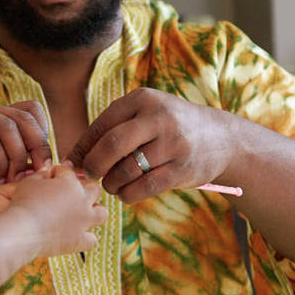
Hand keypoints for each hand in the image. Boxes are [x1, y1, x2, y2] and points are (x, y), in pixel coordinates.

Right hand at [0, 101, 50, 191]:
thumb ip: (20, 164)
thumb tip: (49, 165)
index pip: (31, 110)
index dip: (42, 135)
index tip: (44, 164)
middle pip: (24, 116)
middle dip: (37, 146)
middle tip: (37, 173)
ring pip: (8, 127)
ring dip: (16, 159)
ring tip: (11, 181)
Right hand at [11, 163, 107, 255]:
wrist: (21, 230)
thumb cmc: (23, 203)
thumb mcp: (30, 181)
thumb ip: (42, 174)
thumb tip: (49, 171)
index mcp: (70, 182)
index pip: (68, 172)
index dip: (57, 174)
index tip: (49, 180)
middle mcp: (82, 199)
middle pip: (93, 188)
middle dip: (84, 188)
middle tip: (69, 194)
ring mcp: (84, 220)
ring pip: (102, 213)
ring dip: (94, 212)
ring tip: (81, 214)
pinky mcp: (80, 241)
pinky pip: (92, 240)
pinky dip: (86, 238)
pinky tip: (75, 236)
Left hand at [66, 89, 234, 202]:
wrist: (221, 138)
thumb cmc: (169, 127)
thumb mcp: (146, 113)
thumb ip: (113, 129)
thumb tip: (73, 159)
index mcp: (143, 99)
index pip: (101, 125)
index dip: (82, 148)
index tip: (73, 164)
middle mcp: (159, 118)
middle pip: (112, 146)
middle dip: (94, 166)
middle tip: (91, 175)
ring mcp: (173, 144)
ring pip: (127, 170)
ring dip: (111, 183)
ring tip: (111, 184)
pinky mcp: (182, 169)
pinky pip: (144, 187)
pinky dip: (128, 194)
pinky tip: (126, 193)